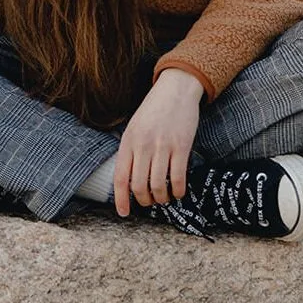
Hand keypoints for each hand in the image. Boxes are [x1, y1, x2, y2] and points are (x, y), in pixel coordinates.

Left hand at [113, 69, 203, 216]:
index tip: (124, 213)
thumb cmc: (154, 109)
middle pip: (139, 186)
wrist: (176, 88)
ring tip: (165, 197)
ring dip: (161, 198)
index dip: (121, 199)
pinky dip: (178, 191)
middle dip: (144, 201)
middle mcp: (143, 145)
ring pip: (158, 185)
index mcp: (129, 141)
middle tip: (150, 202)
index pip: (121, 177)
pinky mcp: (181, 146)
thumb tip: (128, 179)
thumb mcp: (134, 127)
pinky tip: (179, 192)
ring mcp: (162, 146)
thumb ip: (131, 150)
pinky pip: (178, 177)